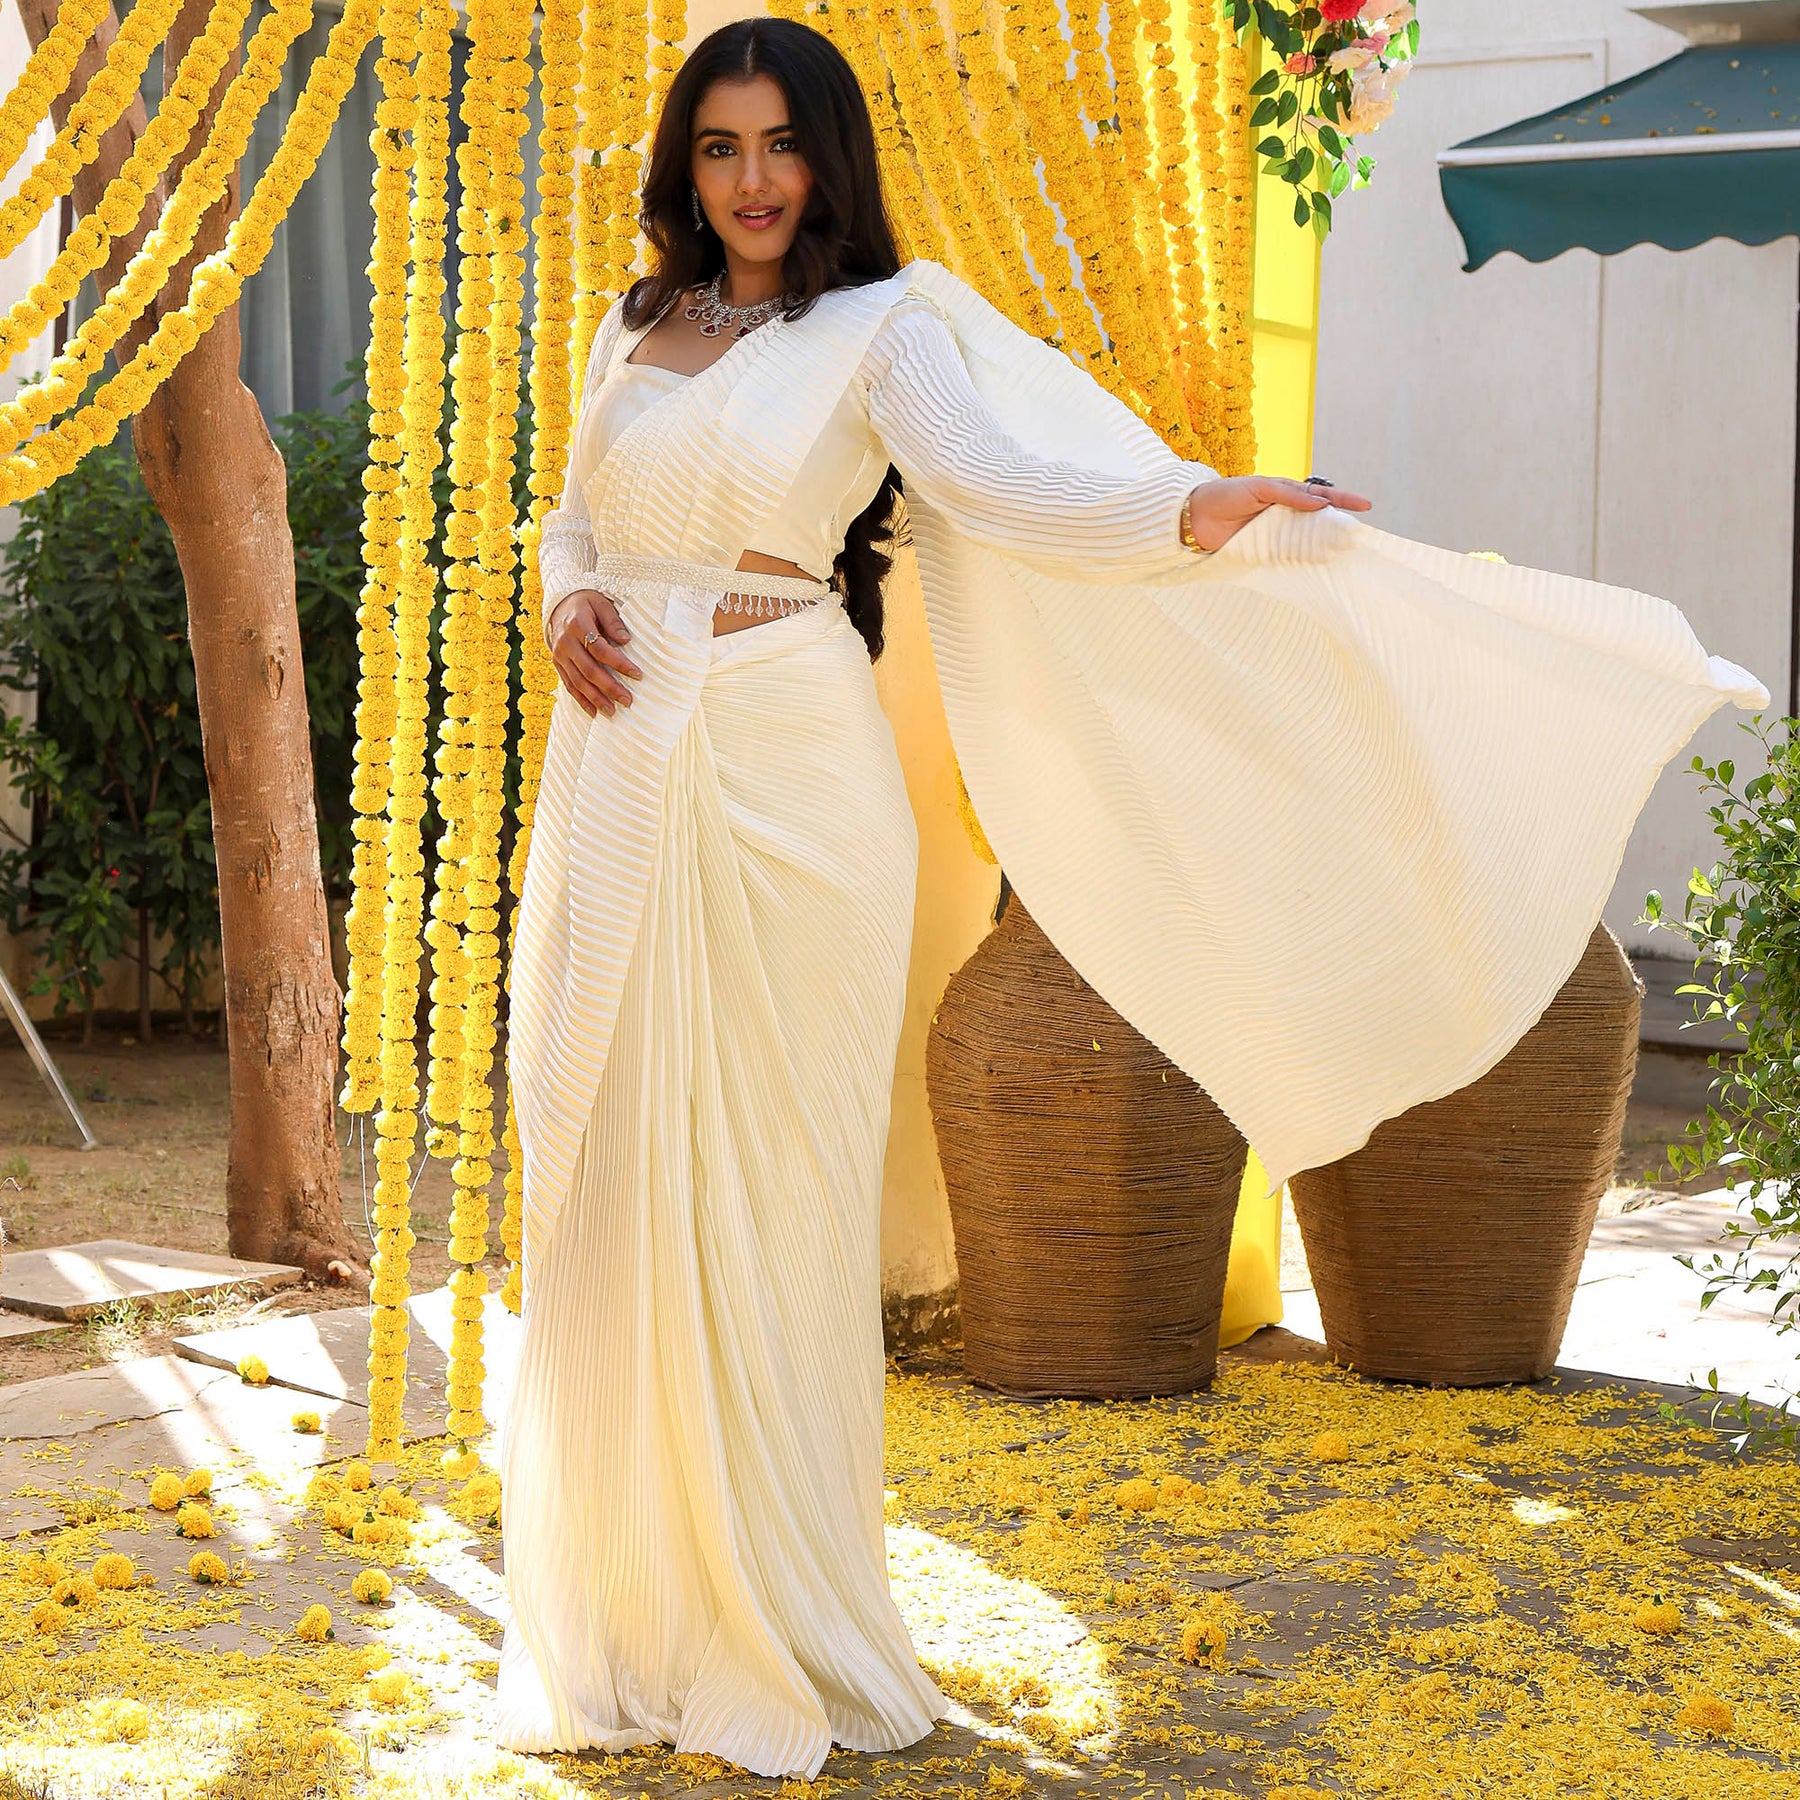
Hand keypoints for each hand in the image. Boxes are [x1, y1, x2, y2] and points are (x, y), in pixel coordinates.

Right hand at [548, 588, 640, 717]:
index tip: (637, 674)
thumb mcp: (601, 603)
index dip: (619, 663)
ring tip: (612, 711)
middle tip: (628, 700)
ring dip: (596, 699)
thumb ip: (613, 621)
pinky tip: (594, 712)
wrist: (559, 605)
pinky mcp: (557, 664)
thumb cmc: (586, 604)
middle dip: (609, 687)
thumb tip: (625, 640)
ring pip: (578, 681)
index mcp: (578, 626)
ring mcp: (559, 655)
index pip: (600, 649)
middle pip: (589, 670)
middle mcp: (566, 643)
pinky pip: (569, 685)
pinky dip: (581, 700)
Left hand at [1182, 475, 1371, 552]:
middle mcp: (1283, 514)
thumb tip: (1320, 503)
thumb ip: (1289, 495)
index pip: (1320, 496)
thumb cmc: (1226, 495)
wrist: (1194, 517)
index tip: (1366, 505)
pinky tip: (1315, 566)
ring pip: (1304, 540)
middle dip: (1338, 527)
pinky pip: (1286, 557)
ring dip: (1322, 546)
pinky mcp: (1263, 552)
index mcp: (1285, 494)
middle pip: (1317, 521)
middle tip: (1359, 536)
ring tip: (1343, 553)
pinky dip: (1300, 561)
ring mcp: (1274, 534)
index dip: (1343, 500)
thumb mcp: (1259, 488)